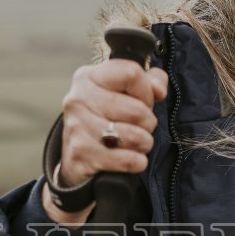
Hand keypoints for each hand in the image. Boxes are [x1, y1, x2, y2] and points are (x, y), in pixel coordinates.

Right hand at [45, 61, 166, 225]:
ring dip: (144, 143)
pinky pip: (128, 159)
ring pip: (135, 136)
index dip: (146, 91)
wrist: (76, 159)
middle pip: (137, 109)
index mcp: (88, 77)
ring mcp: (77, 127)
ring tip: (135, 143)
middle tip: (139, 127)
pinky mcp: (81, 155)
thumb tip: (158, 89)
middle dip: (148, 122)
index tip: (143, 101)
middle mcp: (78, 99)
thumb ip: (149, 81)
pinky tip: (129, 158)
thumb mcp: (124, 93)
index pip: (131, 73)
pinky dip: (137, 162)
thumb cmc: (105, 120)